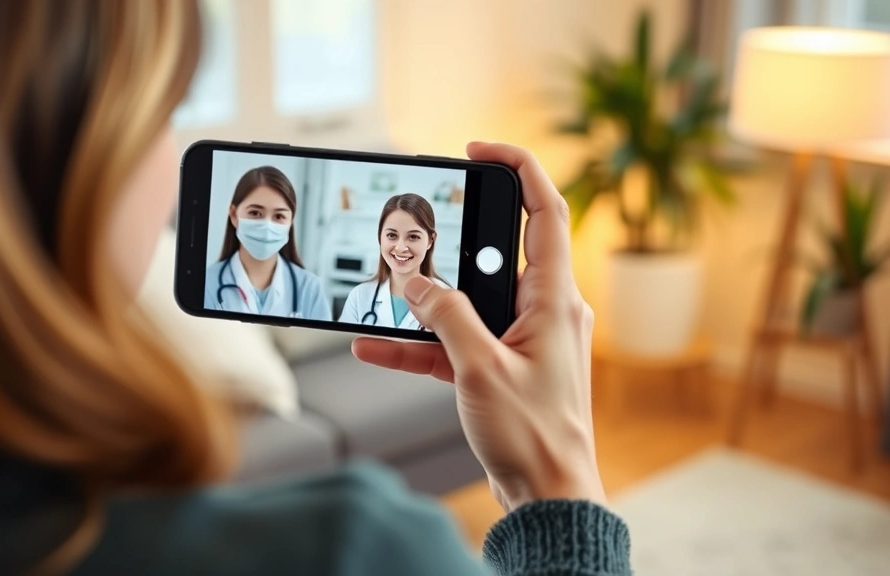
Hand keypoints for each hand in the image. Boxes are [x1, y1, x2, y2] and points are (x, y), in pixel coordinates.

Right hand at [352, 142, 603, 511]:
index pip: (545, 211)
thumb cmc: (535, 436)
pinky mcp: (500, 367)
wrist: (548, 496)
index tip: (478, 150)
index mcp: (553, 299)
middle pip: (494, 255)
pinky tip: (376, 345)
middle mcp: (542, 312)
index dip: (517, 168)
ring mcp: (521, 340)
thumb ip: (445, 317)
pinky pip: (455, 342)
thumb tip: (415, 281)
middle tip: (412, 235)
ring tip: (383, 296)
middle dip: (449, 246)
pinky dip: (419, 343)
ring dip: (424, 303)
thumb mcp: (479, 368)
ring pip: (467, 303)